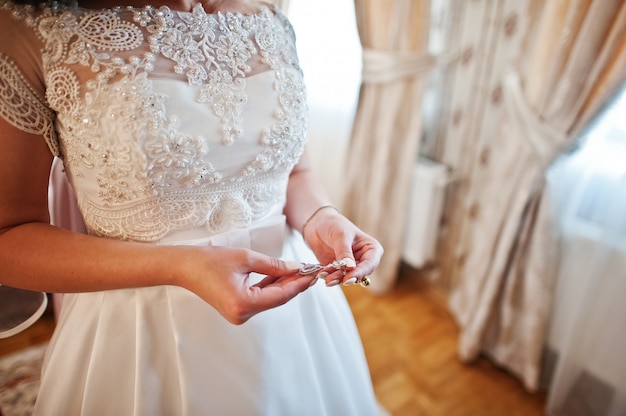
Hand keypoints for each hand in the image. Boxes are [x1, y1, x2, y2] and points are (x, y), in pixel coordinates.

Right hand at [178, 246, 315, 324]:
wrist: (185, 267)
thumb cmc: (210, 261)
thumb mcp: (246, 258)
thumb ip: (274, 265)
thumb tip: (297, 268)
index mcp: (244, 304)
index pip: (281, 295)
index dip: (299, 284)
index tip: (313, 273)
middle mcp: (243, 314)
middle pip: (277, 299)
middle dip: (294, 284)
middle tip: (311, 270)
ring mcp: (239, 315)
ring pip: (270, 299)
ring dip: (284, 284)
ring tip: (301, 270)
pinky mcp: (237, 310)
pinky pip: (260, 298)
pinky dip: (271, 287)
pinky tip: (283, 275)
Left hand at [302, 208, 382, 286]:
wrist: (317, 223)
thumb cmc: (334, 224)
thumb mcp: (341, 236)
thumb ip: (345, 252)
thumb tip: (351, 268)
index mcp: (371, 249)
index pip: (369, 264)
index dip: (360, 272)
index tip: (348, 278)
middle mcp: (363, 259)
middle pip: (358, 274)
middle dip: (345, 277)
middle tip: (332, 280)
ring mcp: (351, 266)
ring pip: (346, 277)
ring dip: (334, 278)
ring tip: (323, 275)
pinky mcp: (339, 270)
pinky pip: (335, 276)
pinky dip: (328, 276)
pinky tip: (320, 273)